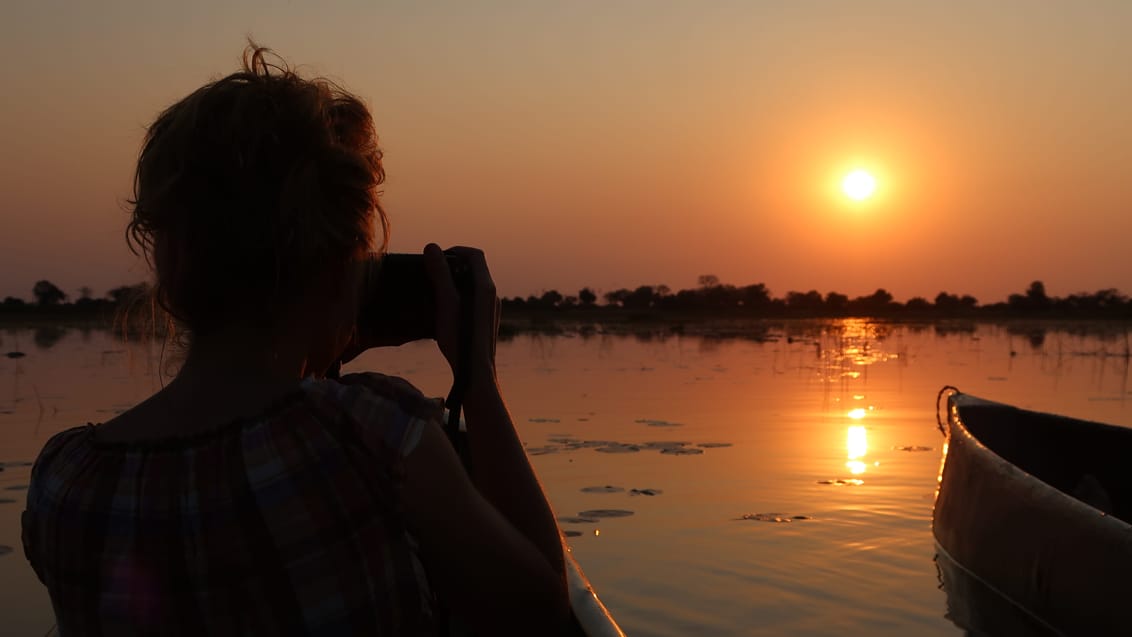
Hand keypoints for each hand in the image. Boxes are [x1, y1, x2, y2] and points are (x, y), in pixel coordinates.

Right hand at [424, 243, 499, 385]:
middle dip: (452, 266)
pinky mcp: (487, 322)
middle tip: (431, 274)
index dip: (455, 250)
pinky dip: (459, 298)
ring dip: (454, 283)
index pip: (474, 255)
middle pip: (474, 269)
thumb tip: (431, 246)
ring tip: (434, 293)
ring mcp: (491, 310)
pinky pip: (474, 301)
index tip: (436, 257)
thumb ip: (440, 274)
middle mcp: (492, 296)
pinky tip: (444, 312)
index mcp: (485, 287)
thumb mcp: (445, 302)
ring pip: (474, 286)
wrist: (475, 373)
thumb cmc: (460, 338)